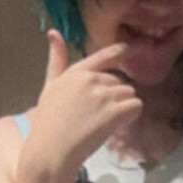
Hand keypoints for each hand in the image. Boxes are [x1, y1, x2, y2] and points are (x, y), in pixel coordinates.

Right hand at [24, 30, 143, 178]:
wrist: (51, 150)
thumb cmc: (47, 123)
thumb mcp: (49, 87)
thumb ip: (56, 61)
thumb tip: (53, 32)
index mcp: (76, 73)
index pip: (100, 58)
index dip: (116, 53)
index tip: (127, 49)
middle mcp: (91, 80)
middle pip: (118, 82)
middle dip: (115, 97)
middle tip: (100, 116)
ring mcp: (103, 96)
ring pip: (129, 94)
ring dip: (124, 107)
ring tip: (107, 123)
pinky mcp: (113, 113)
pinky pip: (135, 106)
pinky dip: (132, 115)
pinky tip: (119, 125)